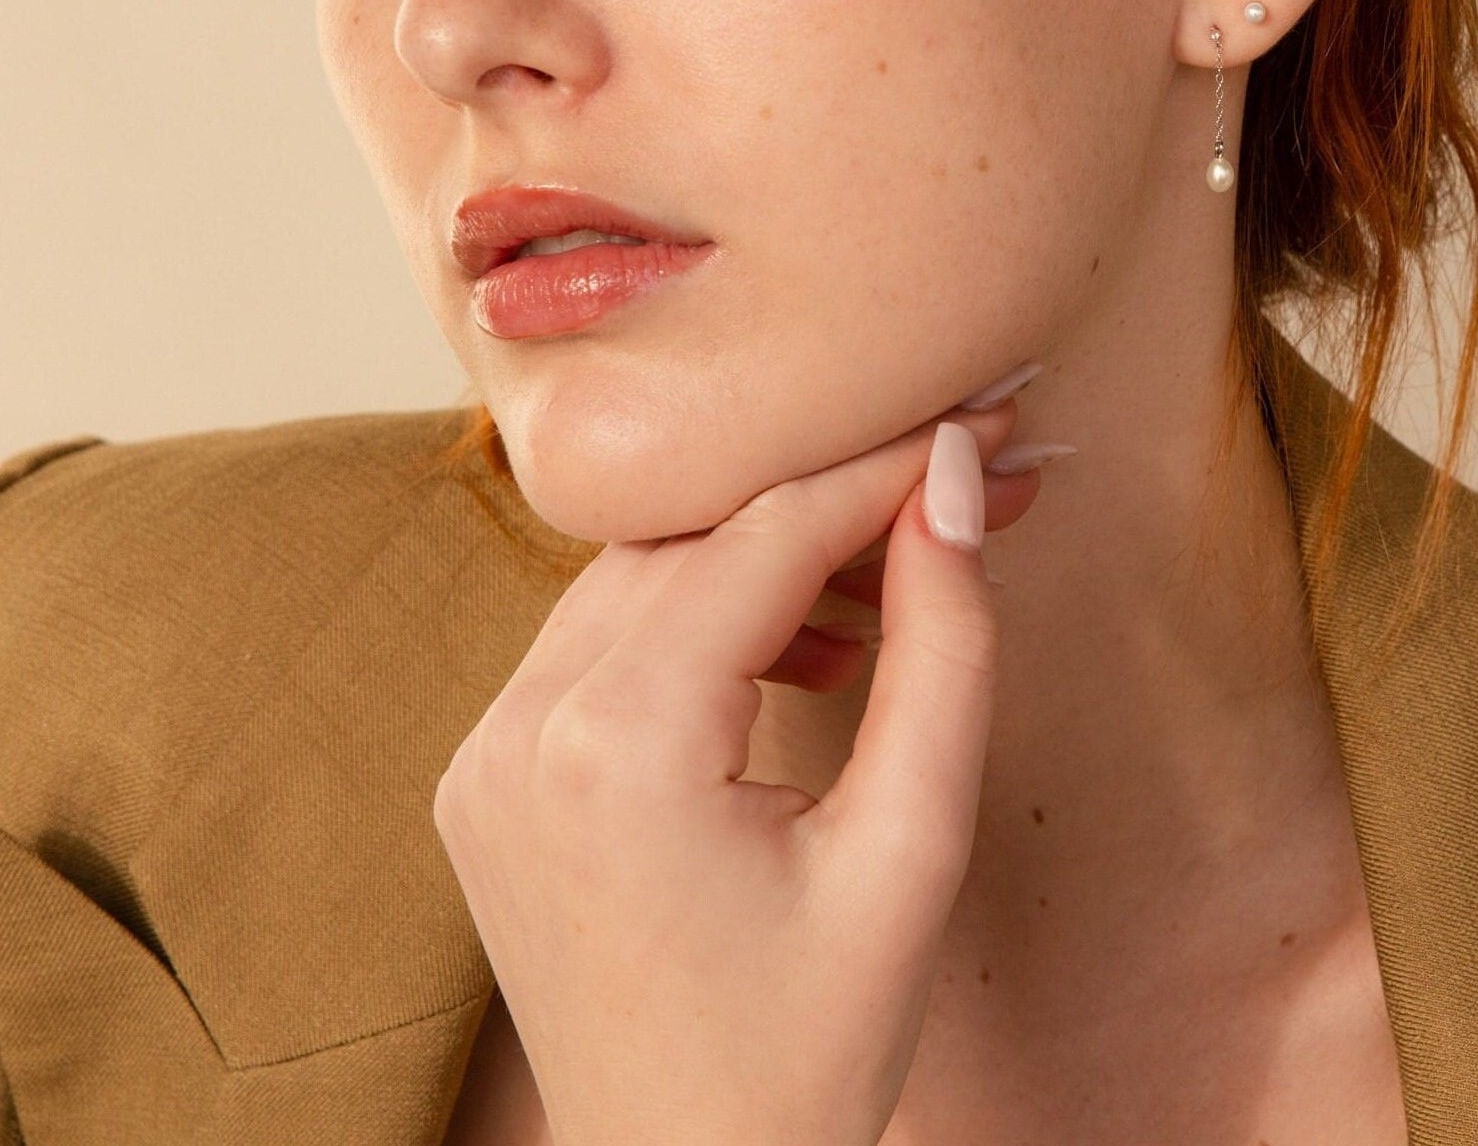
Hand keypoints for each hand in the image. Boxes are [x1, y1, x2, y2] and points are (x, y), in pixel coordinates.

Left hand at [432, 388, 1047, 1145]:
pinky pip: (602, 640)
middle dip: (838, 503)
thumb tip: (955, 484)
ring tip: (892, 584)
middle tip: (963, 488)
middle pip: (701, 540)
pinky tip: (798, 649)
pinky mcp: (488, 777)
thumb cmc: (810, 1052)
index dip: (889, 468)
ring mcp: (486, 753)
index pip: (768, 536)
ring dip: (769, 556)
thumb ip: (945, 647)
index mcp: (615, 745)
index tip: (987, 429)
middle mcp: (518, 728)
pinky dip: (700, 617)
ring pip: (647, 574)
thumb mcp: (912, 849)